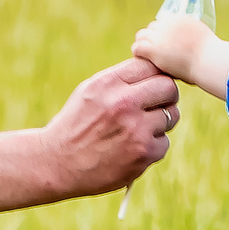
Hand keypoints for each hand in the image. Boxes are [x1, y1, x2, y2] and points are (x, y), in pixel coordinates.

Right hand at [40, 57, 181, 199]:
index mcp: (108, 83)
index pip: (150, 66)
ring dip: (160, 122)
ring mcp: (136, 130)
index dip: (155, 73)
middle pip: (169, 88)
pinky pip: (164, 142)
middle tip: (156, 103)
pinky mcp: (143, 154)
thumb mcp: (90, 91)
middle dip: (166, 94)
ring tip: (138, 128)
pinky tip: (132, 148)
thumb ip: (121, 80)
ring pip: (171, 116)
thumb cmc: (75, 124)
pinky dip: (152, 146)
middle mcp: (123, 103)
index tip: (151, 82)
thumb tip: (157, 70)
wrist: (57, 164)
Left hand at [132, 12, 228, 98]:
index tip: (166, 42)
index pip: (164, 21)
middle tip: (156, 50)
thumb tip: (186, 42)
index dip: (164, 33)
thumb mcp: (200, 37)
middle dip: (153, 37)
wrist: (208, 61)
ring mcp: (159, 36)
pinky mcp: (153, 49)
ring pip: (141, 35)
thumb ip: (189, 36)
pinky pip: (137, 47)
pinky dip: (138, 53)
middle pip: (152, 27)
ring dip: (143, 44)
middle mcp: (168, 24)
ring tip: (147, 55)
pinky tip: (143, 60)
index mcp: (179, 18)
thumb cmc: (208, 55)